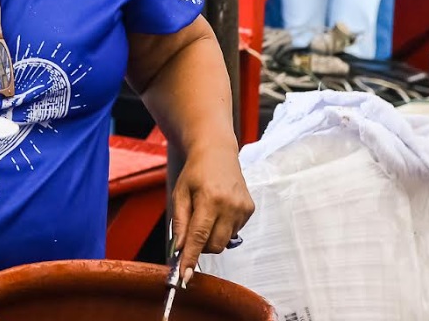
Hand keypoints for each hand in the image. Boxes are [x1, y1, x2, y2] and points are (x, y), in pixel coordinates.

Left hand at [170, 142, 254, 282]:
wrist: (217, 153)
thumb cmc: (195, 172)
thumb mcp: (179, 193)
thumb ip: (180, 222)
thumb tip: (179, 248)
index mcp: (209, 199)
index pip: (198, 236)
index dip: (191, 258)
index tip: (185, 276)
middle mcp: (229, 205)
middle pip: (214, 245)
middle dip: (200, 246)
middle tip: (191, 231)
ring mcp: (243, 208)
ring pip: (224, 241)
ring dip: (211, 237)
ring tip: (205, 214)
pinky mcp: (250, 210)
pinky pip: (233, 232)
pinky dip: (222, 228)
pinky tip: (218, 210)